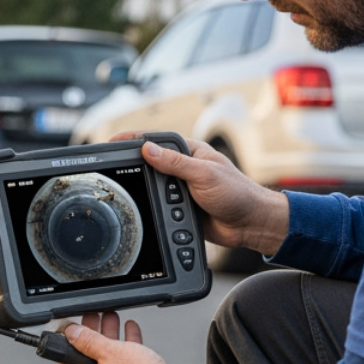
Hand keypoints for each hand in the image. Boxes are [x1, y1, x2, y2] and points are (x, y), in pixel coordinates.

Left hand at [55, 312, 176, 363]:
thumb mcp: (111, 350)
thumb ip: (88, 340)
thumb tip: (71, 332)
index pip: (65, 361)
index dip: (69, 340)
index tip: (75, 325)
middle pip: (87, 361)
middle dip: (94, 336)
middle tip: (97, 317)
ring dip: (110, 341)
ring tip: (113, 319)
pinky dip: (124, 356)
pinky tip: (131, 334)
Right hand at [107, 132, 289, 256]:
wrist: (249, 224)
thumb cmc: (237, 193)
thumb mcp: (204, 174)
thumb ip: (175, 163)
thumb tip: (147, 150)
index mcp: (190, 152)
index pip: (156, 141)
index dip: (133, 140)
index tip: (113, 141)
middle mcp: (183, 169)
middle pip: (149, 164)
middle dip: (135, 169)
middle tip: (116, 171)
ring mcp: (180, 189)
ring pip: (152, 188)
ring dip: (147, 194)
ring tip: (137, 195)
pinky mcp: (180, 209)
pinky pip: (159, 207)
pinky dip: (153, 210)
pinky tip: (147, 211)